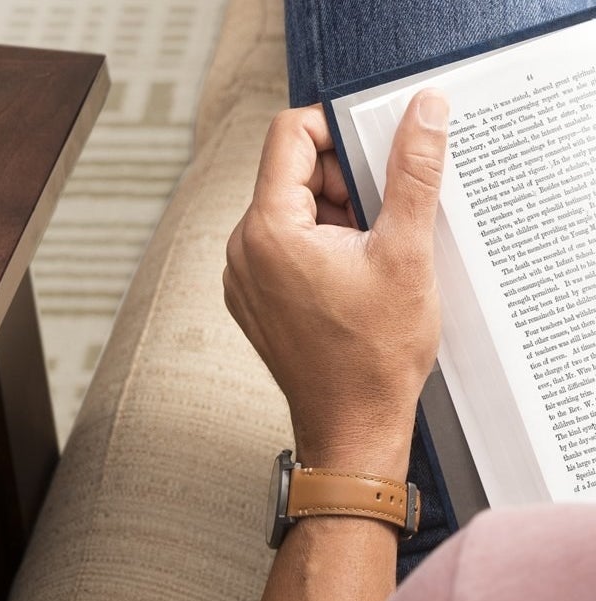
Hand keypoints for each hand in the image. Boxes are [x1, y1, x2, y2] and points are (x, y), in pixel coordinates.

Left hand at [223, 89, 449, 480]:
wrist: (352, 425)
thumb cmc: (374, 355)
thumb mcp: (406, 252)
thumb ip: (413, 171)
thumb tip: (424, 111)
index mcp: (267, 230)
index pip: (289, 134)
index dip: (337, 130)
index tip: (376, 154)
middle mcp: (241, 250)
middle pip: (290, 173)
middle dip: (343, 184)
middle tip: (384, 220)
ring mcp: (243, 277)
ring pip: (290, 210)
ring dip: (336, 217)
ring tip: (372, 257)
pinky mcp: (254, 298)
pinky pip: (283, 246)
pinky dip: (319, 246)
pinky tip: (353, 279)